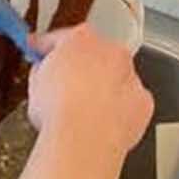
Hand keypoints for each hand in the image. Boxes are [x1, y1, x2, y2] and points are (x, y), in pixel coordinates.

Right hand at [27, 25, 152, 158]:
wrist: (82, 140)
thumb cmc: (59, 112)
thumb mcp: (35, 84)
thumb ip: (43, 70)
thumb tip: (44, 74)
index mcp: (81, 40)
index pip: (62, 38)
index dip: (49, 49)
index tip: (43, 54)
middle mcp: (110, 53)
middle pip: (95, 56)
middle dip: (82, 70)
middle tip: (64, 89)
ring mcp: (130, 76)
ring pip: (117, 79)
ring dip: (103, 90)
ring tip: (83, 113)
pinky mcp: (143, 102)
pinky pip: (130, 103)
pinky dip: (119, 111)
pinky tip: (102, 123)